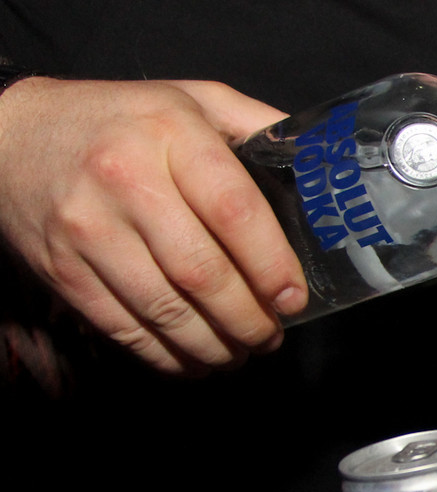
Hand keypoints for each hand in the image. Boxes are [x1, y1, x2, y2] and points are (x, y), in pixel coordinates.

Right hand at [0, 78, 307, 374]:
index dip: (272, 265)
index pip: (235, 212)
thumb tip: (318, 160)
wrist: (10, 136)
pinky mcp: (63, 269)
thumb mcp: (191, 99)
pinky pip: (123, 328)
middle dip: (247, 319)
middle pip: (203, 273)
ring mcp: (89, 229)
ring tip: (239, 353)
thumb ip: (254, 124)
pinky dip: (165, 356)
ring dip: (213, 345)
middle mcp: (127, 180)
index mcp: (171, 134)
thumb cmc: (119, 119)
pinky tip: (193, 360)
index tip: (293, 299)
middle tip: (269, 336)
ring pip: (165, 310)